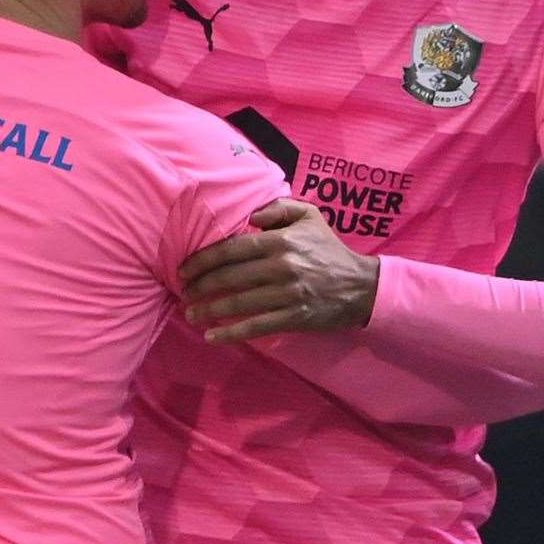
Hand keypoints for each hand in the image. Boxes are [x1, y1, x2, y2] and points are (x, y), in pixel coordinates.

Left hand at [180, 199, 379, 343]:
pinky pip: (256, 327)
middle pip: (230, 277)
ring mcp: (287, 295)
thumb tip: (250, 215)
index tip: (184, 268)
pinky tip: (212, 336)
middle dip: (200, 286)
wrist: (361, 286)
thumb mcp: (310, 217)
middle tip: (183, 291)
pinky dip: (231, 333)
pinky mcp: (293, 318)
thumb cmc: (329, 249)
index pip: (231, 250)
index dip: (203, 260)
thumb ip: (279, 207)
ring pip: (238, 303)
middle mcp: (281, 267)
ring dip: (209, 310)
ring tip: (190, 313)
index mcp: (280, 242)